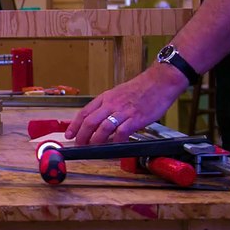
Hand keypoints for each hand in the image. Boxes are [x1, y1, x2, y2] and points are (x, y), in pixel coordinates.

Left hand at [65, 63, 188, 144]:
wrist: (160, 81)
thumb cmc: (141, 88)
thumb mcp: (118, 93)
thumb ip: (108, 105)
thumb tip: (99, 119)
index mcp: (106, 97)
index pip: (84, 112)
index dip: (75, 125)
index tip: (69, 134)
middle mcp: (111, 104)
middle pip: (90, 121)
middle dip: (82, 135)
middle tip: (79, 144)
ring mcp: (123, 111)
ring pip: (103, 128)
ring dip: (96, 140)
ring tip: (93, 148)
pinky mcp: (135, 118)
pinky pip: (122, 132)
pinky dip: (117, 141)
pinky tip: (116, 145)